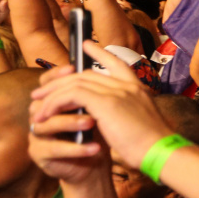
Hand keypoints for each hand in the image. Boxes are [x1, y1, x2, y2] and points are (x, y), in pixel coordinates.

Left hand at [29, 43, 173, 171]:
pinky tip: (46, 113)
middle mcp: (127, 85)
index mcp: (138, 89)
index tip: (86, 45)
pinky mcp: (106, 102)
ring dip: (52, 94)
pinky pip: (72, 95)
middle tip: (42, 91)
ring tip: (37, 105)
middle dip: (60, 80)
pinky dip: (55, 103)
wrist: (161, 152)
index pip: (117, 63)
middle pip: (86, 73)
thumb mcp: (142, 124)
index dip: (100, 53)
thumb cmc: (154, 146)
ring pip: (75, 82)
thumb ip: (127, 115)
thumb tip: (111, 119)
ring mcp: (117, 91)